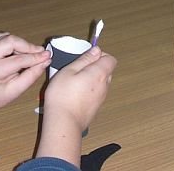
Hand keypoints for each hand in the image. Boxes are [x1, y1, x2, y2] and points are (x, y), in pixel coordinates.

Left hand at [0, 33, 49, 113]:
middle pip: (11, 41)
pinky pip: (3, 36)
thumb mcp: (15, 91)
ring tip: (25, 57)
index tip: (48, 55)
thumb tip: (45, 61)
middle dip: (28, 46)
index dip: (35, 57)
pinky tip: (14, 53)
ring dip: (21, 45)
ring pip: (8, 37)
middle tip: (39, 53)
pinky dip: (13, 42)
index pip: (18, 59)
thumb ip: (31, 75)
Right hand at [37, 46, 117, 163]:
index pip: (111, 59)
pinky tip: (75, 95)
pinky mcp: (96, 108)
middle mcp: (105, 86)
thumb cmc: (63, 95)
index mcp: (100, 73)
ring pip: (101, 82)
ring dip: (92, 79)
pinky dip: (89, 90)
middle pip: (107, 70)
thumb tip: (97, 50)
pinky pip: (96, 93)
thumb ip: (85, 59)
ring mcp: (101, 98)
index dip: (100, 55)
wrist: (64, 123)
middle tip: (77, 68)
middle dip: (95, 66)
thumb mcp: (69, 70)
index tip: (86, 57)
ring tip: (74, 82)